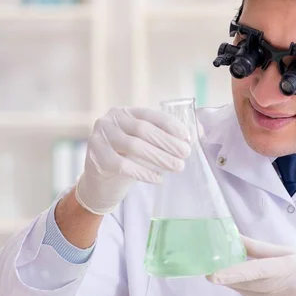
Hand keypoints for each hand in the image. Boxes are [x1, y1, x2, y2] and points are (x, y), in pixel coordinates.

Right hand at [75, 107, 191, 214]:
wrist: (100, 182)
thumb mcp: (146, 144)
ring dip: (159, 157)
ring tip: (177, 167)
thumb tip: (200, 131)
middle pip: (143, 130)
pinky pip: (122, 165)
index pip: (150, 114)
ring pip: (133, 146)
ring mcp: (100, 137)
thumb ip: (167, 136)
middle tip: (185, 154)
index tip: (187, 137)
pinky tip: (158, 179)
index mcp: (125, 112)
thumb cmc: (128, 159)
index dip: (170, 125)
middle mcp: (110, 120)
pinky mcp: (95, 157)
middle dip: (167, 142)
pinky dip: (143, 172)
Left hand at [208, 236, 295, 295]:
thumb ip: (261, 249)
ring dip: (242, 286)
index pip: (257, 270)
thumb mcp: (293, 254)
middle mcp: (289, 290)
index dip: (233, 272)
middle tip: (215, 270)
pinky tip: (258, 289)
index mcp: (292, 268)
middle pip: (249, 285)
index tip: (213, 274)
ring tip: (241, 276)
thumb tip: (236, 239)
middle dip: (231, 277)